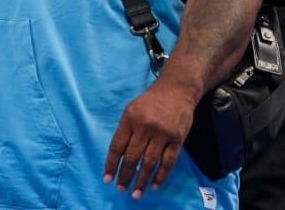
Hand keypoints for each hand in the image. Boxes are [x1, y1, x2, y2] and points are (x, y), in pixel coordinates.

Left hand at [102, 79, 196, 197]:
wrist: (176, 90)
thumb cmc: (150, 102)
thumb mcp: (131, 110)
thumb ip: (126, 130)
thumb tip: (118, 156)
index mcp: (129, 119)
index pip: (117, 146)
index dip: (111, 164)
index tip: (107, 179)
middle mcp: (145, 127)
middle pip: (132, 157)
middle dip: (125, 176)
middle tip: (121, 189)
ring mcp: (162, 134)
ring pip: (149, 163)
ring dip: (142, 180)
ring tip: (136, 193)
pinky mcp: (177, 139)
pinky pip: (168, 162)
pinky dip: (161, 176)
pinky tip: (154, 185)